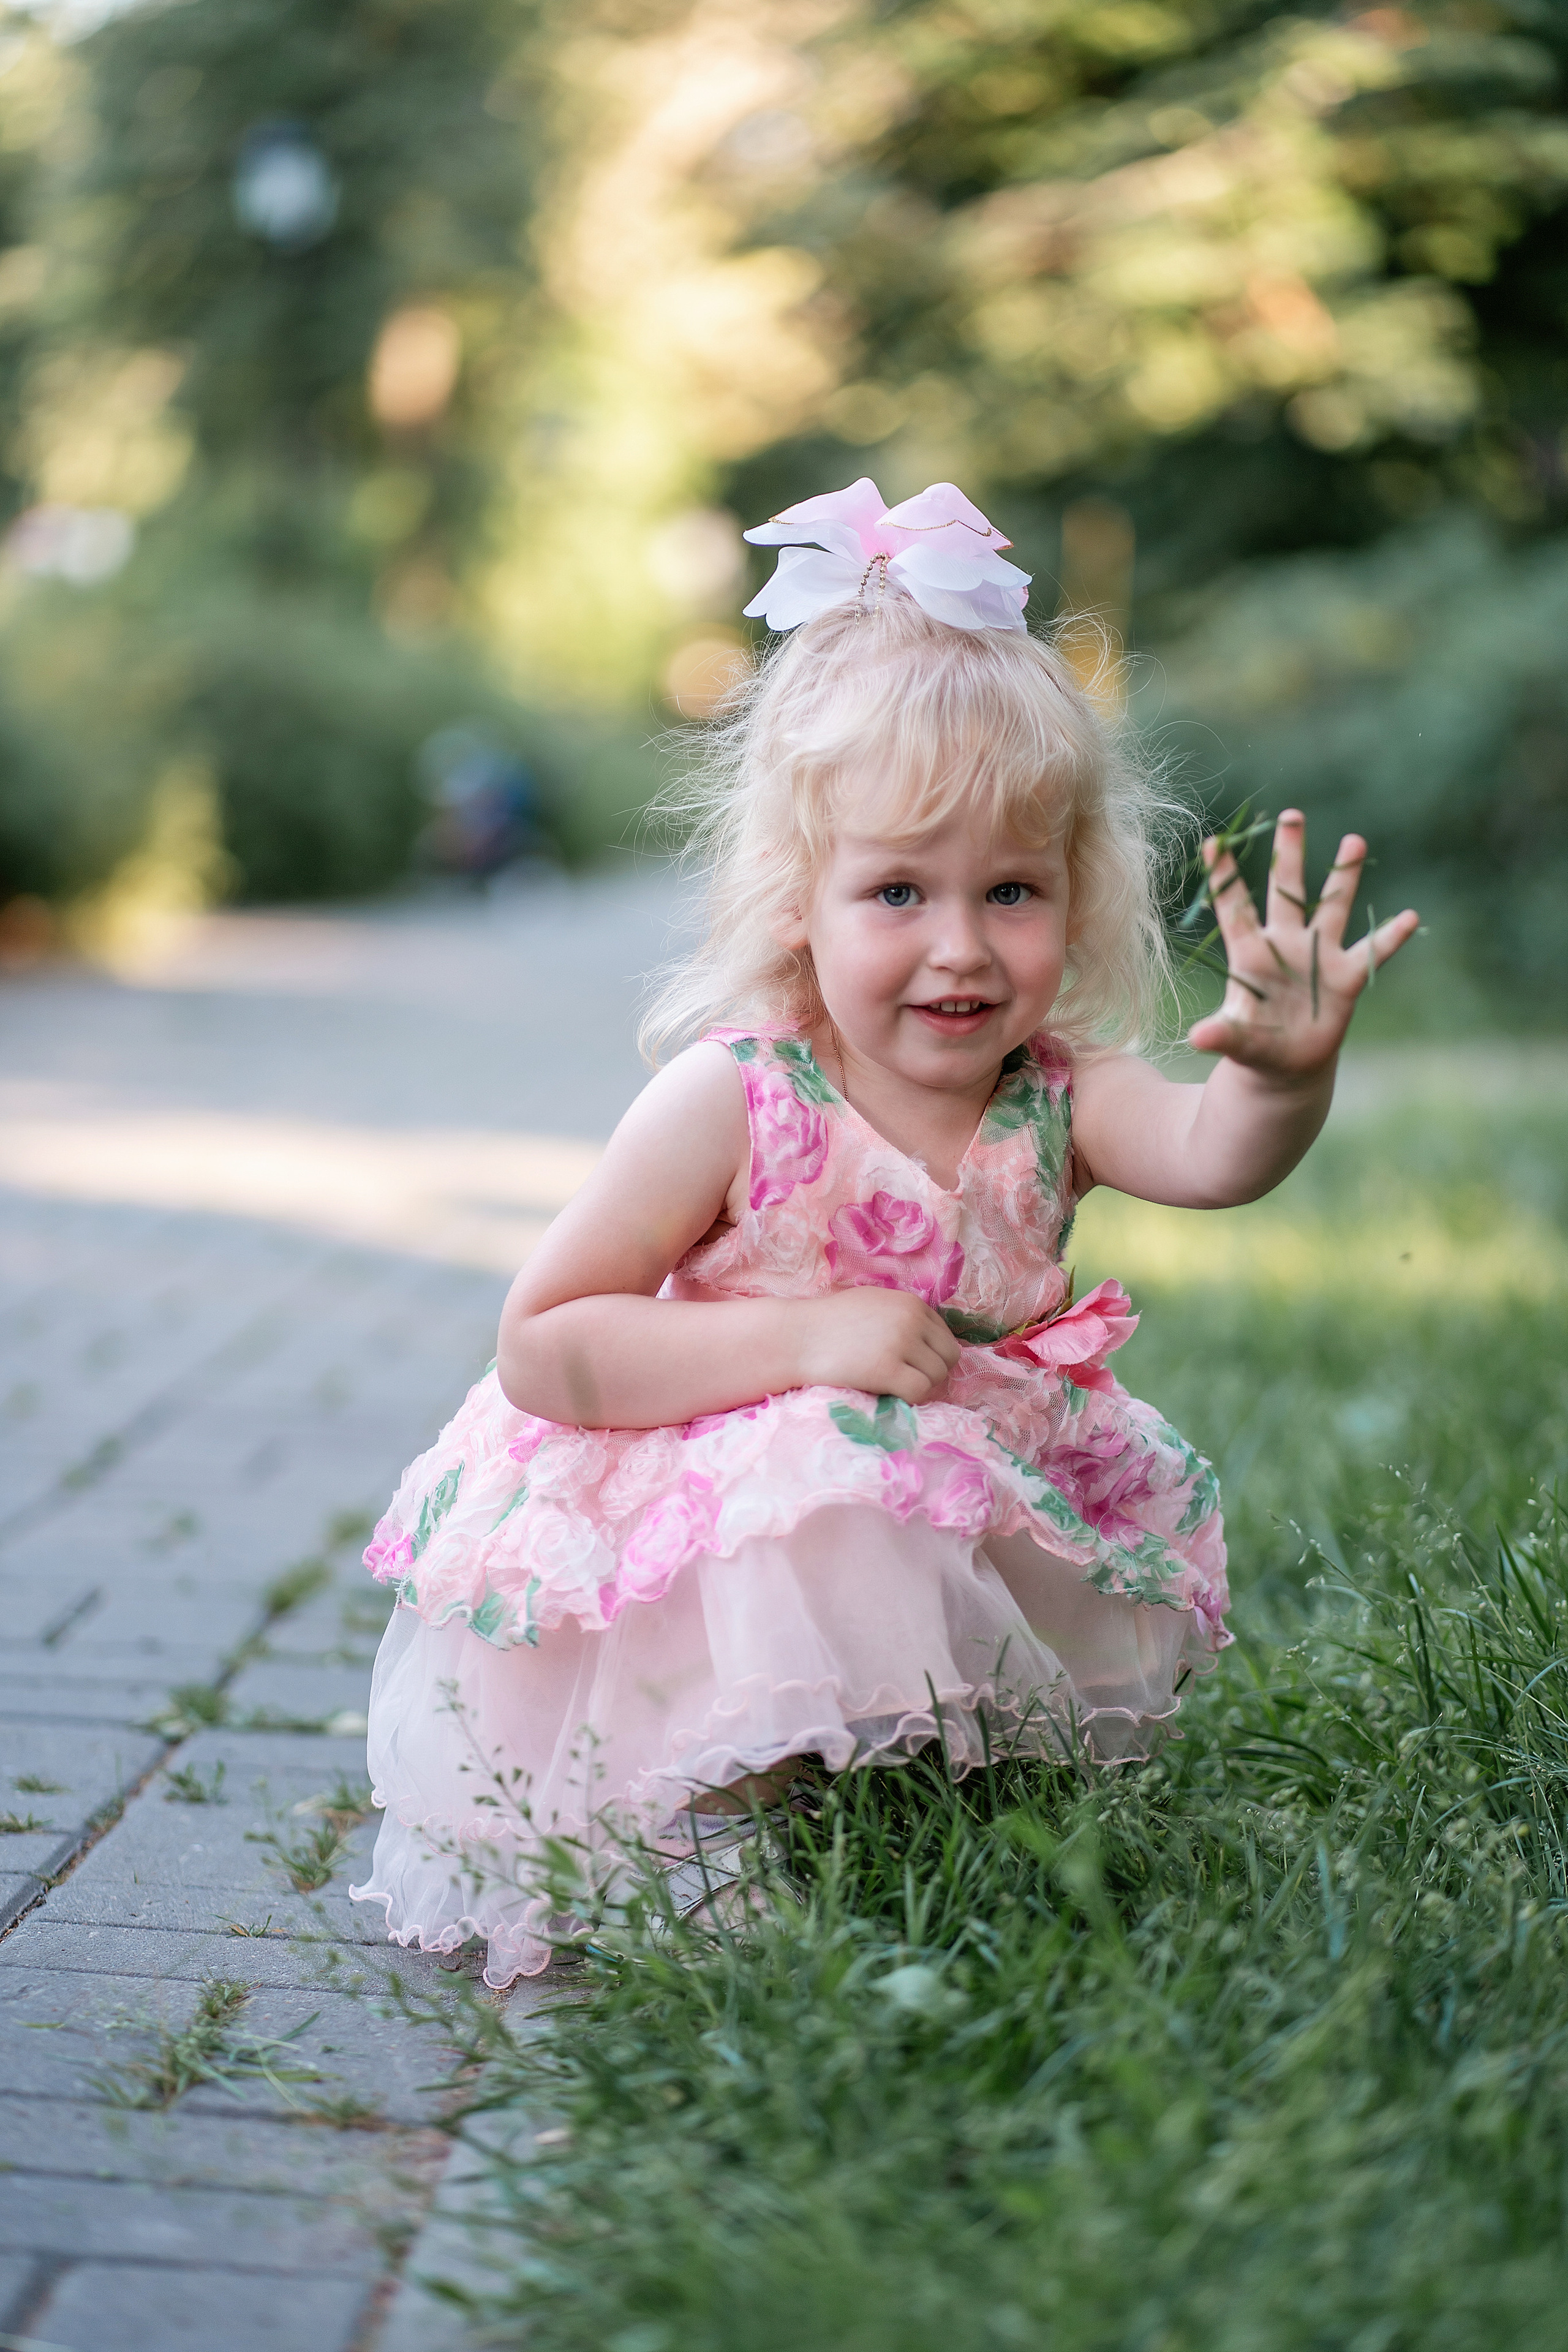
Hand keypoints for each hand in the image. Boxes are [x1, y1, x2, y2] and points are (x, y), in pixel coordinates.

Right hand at [793, 1286, 960, 1403]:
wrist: (797, 1337)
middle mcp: (911, 1319)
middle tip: (906, 1379)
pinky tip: (888, 1393)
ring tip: (892, 1385)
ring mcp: (900, 1343)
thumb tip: (929, 1342)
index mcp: (911, 1303)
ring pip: (936, 1376)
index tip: (911, 1365)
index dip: (931, 1356)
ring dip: (919, 1386)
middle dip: (931, 1372)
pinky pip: (919, 1392)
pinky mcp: (887, 1369)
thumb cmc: (829, 1323)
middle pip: (948, 1358)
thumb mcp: (873, 1305)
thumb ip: (903, 1317)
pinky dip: (908, 1398)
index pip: (945, 1337)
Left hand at [1187, 810, 1418, 1076]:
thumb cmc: (1253, 1043)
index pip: (1234, 908)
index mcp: (1250, 953)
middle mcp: (1286, 944)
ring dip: (1343, 877)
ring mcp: (1318, 956)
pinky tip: (1410, 917)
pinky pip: (1373, 951)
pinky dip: (1391, 936)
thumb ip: (1222, 1034)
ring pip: (1332, 907)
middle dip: (1288, 855)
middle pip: (1286, 892)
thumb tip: (1198, 1039)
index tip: (1212, 840)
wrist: (1287, 1061)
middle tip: (1291, 815)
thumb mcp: (1236, 1040)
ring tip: (1354, 840)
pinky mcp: (1346, 976)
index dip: (1223, 877)